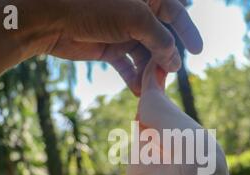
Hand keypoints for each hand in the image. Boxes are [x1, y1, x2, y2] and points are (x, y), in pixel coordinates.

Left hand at [44, 0, 202, 94]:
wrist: (50, 20)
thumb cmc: (93, 7)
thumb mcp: (136, 19)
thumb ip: (160, 40)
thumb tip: (175, 62)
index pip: (174, 13)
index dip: (187, 31)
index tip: (198, 51)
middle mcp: (136, 15)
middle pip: (161, 39)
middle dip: (165, 58)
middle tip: (166, 76)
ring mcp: (123, 32)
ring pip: (146, 55)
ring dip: (150, 72)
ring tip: (152, 88)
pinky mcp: (110, 49)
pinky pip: (128, 66)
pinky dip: (133, 78)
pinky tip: (137, 90)